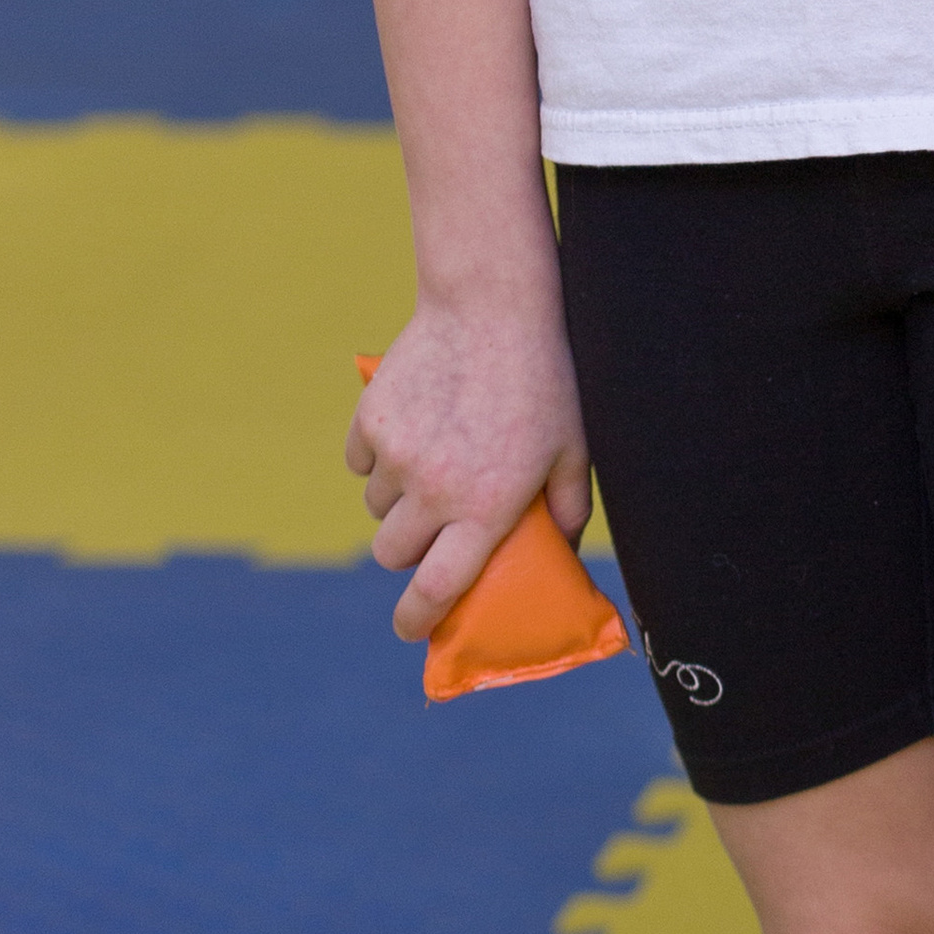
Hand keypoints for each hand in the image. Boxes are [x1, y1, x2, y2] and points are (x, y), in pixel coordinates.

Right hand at [349, 297, 591, 642]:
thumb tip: (558, 555)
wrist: (491, 306)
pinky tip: (411, 426)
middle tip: (432, 527)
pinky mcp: (370, 420)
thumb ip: (567, 511)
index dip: (417, 619)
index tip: (410, 628)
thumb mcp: (573, 449)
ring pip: (376, 506)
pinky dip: (377, 456)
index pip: (437, 590)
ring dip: (396, 498)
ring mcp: (397, 454)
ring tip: (433, 459)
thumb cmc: (543, 380)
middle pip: (392, 554)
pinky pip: (359, 461)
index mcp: (486, 508)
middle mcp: (435, 490)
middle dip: (407, 551)